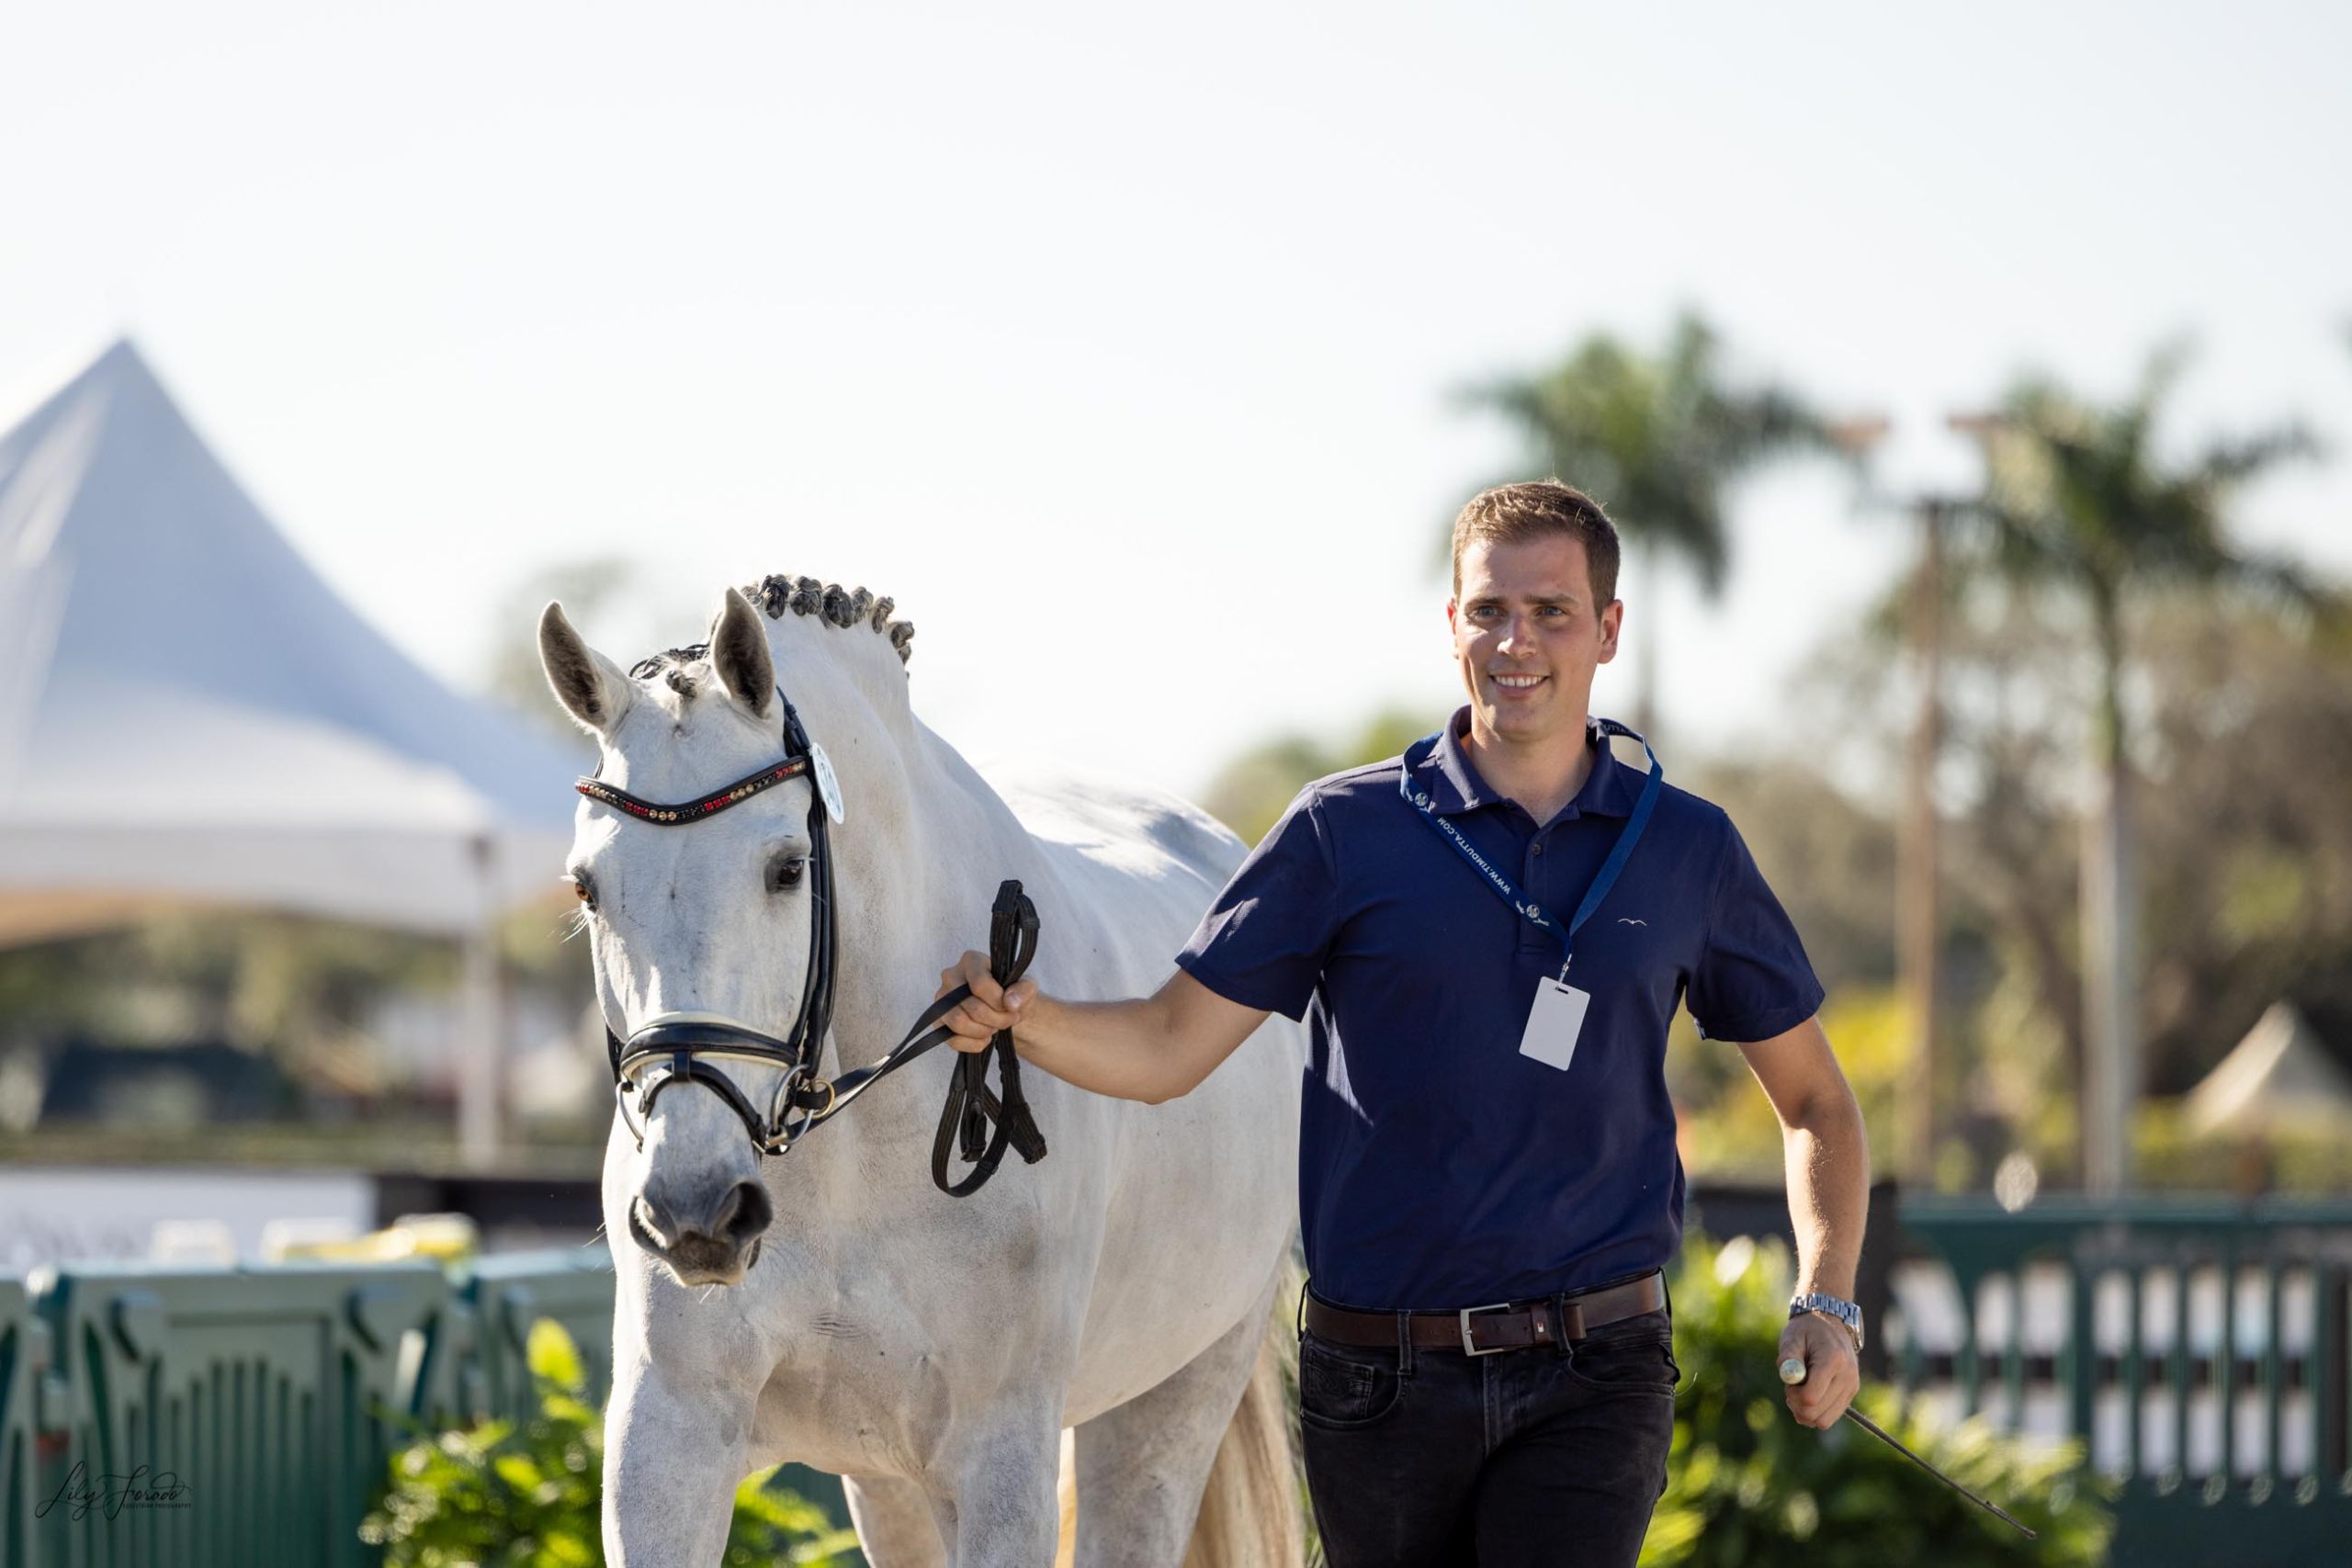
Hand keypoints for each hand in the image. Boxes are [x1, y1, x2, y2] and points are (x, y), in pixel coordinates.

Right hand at [934, 950, 1037, 1053]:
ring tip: (994, 1027)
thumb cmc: (1011, 993)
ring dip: (983, 1031)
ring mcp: (941, 1000)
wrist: (1004, 1010)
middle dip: (996, 1020)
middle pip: (972, 1007)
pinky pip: (952, 1039)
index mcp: (971, 961)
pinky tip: (985, 1038)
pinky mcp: (938, 1021)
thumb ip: (1023, 990)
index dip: (998, 1002)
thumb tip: (1010, 1002)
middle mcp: (950, 976)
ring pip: (959, 1022)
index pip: (980, 984)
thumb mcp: (1026, 987)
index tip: (1010, 1007)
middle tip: (1008, 1020)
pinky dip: (973, 1043)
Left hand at [1776, 1312, 1858, 1429]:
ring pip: (1823, 1422)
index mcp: (1833, 1361)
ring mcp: (1851, 1387)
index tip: (1788, 1381)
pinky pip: (1829, 1418)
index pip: (1810, 1397)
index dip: (1792, 1395)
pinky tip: (1810, 1394)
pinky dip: (1815, 1412)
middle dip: (1797, 1405)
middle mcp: (1847, 1377)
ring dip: (1805, 1412)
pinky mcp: (1850, 1394)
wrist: (1830, 1323)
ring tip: (1801, 1390)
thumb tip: (1789, 1378)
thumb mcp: (1791, 1337)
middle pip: (1816, 1414)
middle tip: (1792, 1387)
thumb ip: (1788, 1357)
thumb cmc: (1806, 1331)